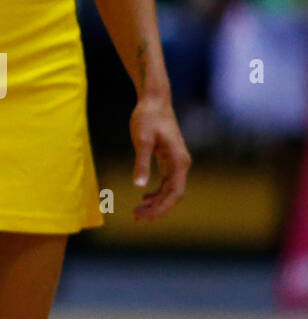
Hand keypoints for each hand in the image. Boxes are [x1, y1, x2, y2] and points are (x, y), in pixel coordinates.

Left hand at [129, 95, 190, 220]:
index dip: (161, 208)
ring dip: (156, 202)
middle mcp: (182, 164)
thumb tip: (139, 187)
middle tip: (137, 218)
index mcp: (179, 162)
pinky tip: (144, 197)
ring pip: (169, 190)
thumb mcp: (141, 140)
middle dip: (157, 209)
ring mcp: (176, 161)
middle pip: (173, 195)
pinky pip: (166, 181)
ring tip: (138, 212)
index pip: (174, 193)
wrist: (154, 99)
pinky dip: (156, 192)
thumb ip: (141, 163)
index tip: (145, 217)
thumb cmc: (147, 117)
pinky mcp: (169, 158)